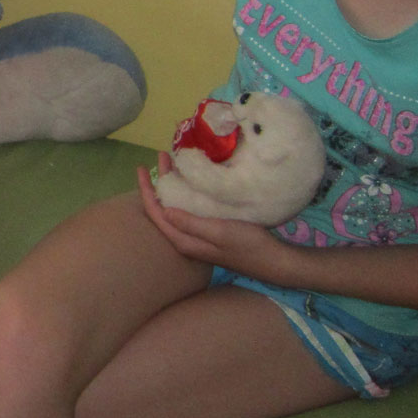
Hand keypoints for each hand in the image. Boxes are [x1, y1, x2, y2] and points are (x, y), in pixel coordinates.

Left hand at [136, 166, 299, 282]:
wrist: (276, 262)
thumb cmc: (248, 246)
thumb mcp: (218, 231)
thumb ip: (190, 223)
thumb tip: (163, 209)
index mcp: (184, 240)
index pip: (155, 213)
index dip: (146, 190)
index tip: (141, 167)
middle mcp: (187, 239)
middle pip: (164, 207)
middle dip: (159, 182)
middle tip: (163, 156)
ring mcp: (199, 236)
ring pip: (178, 206)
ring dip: (174, 185)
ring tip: (174, 162)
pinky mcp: (210, 231)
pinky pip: (191, 209)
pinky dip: (187, 192)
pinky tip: (192, 181)